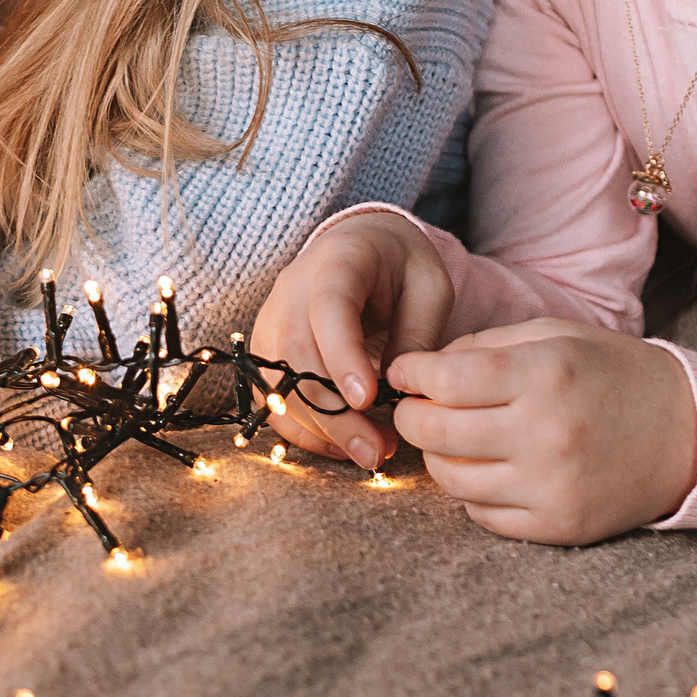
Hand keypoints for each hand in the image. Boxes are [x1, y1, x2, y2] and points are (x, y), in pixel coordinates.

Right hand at [248, 208, 453, 469]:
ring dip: (320, 428)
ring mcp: (272, 319)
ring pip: (277, 383)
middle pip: (297, 354)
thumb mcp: (429, 288)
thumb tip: (400, 394)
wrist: (362, 245)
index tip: (369, 399)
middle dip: (334, 412)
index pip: (328, 308)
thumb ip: (417, 335)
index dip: (343, 356)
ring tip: (369, 451)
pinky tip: (343, 443)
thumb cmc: (401, 266)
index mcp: (338, 261)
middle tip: (376, 451)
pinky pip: (272, 398)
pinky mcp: (267, 350)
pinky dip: (303, 429)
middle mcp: (292, 289)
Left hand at [388, 318, 696, 545]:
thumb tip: (423, 368)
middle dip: (412, 417)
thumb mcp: (557, 335)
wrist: (689, 433)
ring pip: (452, 480)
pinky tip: (489, 469)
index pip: (445, 381)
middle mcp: (547, 433)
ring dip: (439, 457)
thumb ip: (487, 345)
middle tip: (416, 406)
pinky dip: (473, 493)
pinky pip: (483, 517)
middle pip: (436, 433)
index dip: (412, 374)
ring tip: (454, 438)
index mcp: (545, 375)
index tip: (404, 371)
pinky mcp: (559, 527)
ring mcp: (552, 487)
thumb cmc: (614, 373)